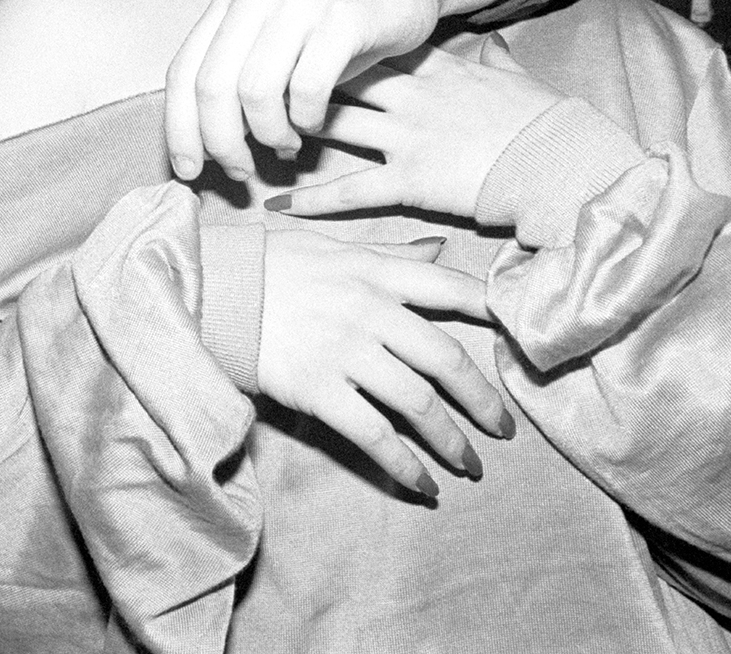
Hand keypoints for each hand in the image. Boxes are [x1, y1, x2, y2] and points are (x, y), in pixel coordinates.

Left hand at [166, 0, 442, 184]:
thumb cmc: (332, 31)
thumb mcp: (274, 47)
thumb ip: (236, 81)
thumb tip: (204, 145)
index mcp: (229, 0)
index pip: (183, 71)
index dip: (179, 129)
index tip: (188, 171)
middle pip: (213, 86)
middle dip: (222, 142)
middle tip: (241, 170)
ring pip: (256, 90)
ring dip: (268, 133)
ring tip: (285, 145)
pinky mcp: (343, 15)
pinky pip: (307, 86)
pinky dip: (305, 118)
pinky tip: (313, 123)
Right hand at [257, 229, 509, 494]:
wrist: (211, 290)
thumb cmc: (267, 263)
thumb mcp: (330, 245)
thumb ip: (390, 254)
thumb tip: (438, 249)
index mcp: (374, 271)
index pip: (450, 287)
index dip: (491, 312)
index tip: (520, 337)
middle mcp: (369, 310)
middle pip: (445, 358)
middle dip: (482, 398)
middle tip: (504, 427)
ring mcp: (344, 351)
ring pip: (417, 402)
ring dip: (451, 440)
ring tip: (469, 464)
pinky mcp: (318, 390)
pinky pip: (374, 435)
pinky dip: (404, 465)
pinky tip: (422, 486)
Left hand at [265, 39, 562, 221]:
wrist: (560, 158)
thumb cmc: (544, 121)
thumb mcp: (516, 79)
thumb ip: (496, 60)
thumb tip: (494, 44)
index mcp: (436, 69)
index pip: (371, 47)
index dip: (331, 45)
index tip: (296, 41)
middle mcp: (413, 97)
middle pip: (338, 78)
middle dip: (295, 81)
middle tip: (256, 85)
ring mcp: (409, 137)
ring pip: (334, 125)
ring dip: (292, 131)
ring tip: (252, 138)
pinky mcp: (412, 179)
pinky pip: (351, 189)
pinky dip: (312, 197)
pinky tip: (278, 202)